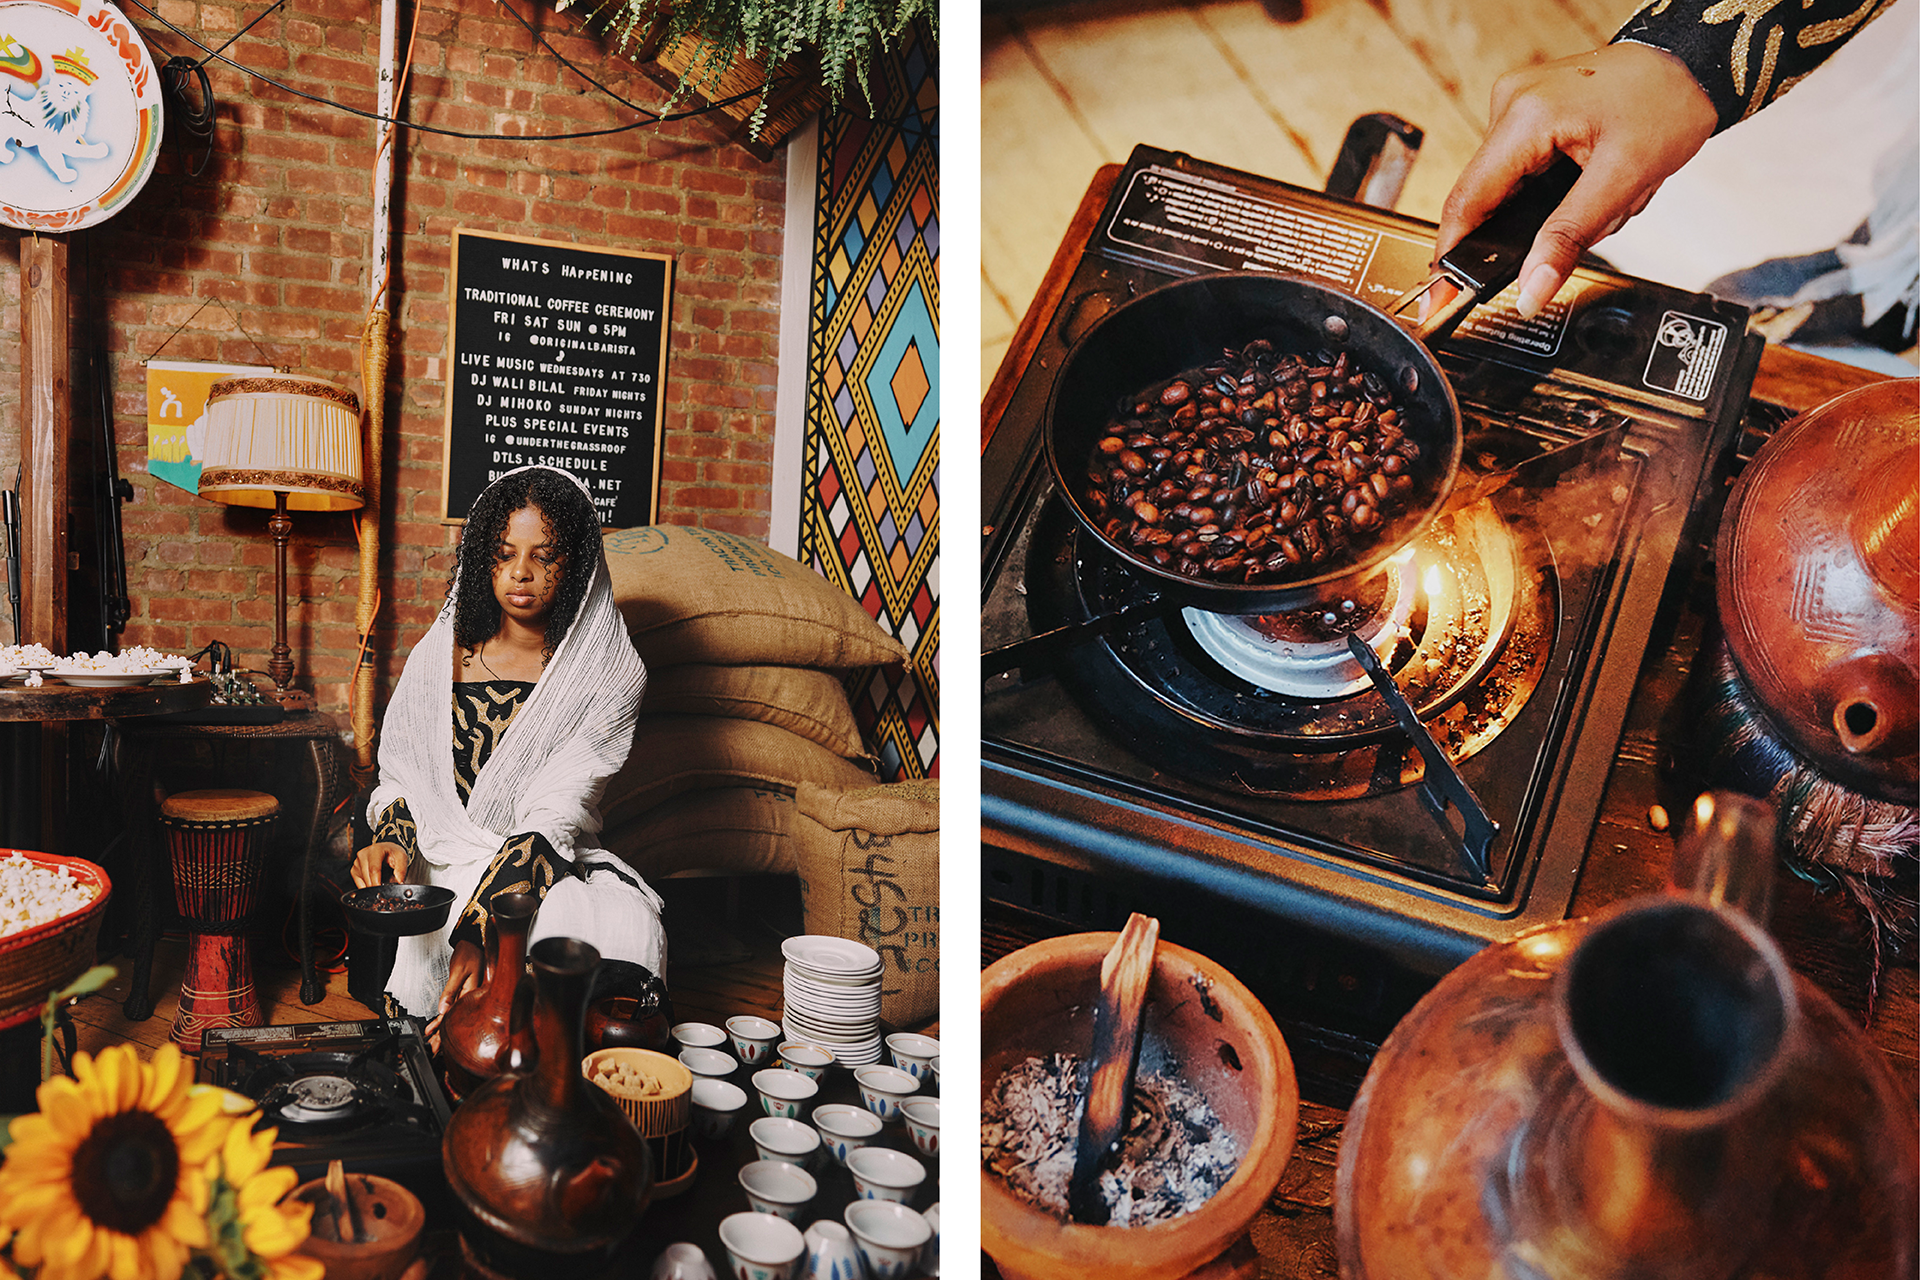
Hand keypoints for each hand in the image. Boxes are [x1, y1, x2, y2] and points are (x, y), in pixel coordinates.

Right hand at [350, 841, 409, 889]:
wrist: (385, 849)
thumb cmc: (392, 853)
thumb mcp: (402, 857)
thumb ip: (401, 869)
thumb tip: (399, 882)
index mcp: (375, 850)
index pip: (374, 869)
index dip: (377, 882)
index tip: (382, 891)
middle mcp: (363, 855)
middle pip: (368, 877)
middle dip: (376, 886)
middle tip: (385, 888)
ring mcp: (357, 863)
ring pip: (364, 882)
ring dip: (372, 886)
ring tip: (381, 881)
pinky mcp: (353, 870)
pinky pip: (359, 884)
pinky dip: (367, 886)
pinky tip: (374, 881)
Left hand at [425, 939, 484, 1051]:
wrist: (474, 941)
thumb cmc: (470, 952)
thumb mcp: (459, 971)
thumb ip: (451, 991)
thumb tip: (443, 1009)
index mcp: (472, 994)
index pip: (455, 1017)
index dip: (445, 1031)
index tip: (438, 1044)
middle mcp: (470, 997)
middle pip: (455, 1021)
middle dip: (443, 1038)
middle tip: (434, 1051)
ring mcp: (466, 995)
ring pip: (453, 1017)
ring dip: (442, 1030)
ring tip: (433, 1043)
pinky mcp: (462, 992)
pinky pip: (452, 1008)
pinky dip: (443, 1018)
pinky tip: (436, 1026)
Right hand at [1435, 42, 1717, 318]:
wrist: (1690, 63)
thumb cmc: (1666, 103)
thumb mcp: (1623, 181)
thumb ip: (1568, 240)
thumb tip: (1531, 289)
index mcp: (1525, 117)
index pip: (1467, 201)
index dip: (1452, 254)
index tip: (1441, 295)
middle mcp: (1509, 104)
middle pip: (1488, 197)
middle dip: (1530, 227)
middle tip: (1590, 222)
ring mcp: (1514, 105)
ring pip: (1508, 188)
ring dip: (1547, 208)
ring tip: (1601, 192)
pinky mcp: (1526, 112)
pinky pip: (1521, 169)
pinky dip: (1552, 189)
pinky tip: (1588, 176)